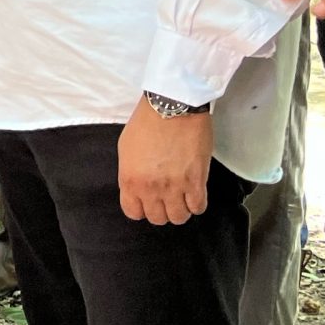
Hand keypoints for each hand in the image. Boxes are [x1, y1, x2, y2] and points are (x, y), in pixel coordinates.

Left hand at [117, 98, 212, 225]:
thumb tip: (137, 186)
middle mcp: (150, 188)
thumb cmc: (147, 122)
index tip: (149, 200)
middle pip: (157, 218)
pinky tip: (195, 192)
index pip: (133, 212)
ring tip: (183, 196)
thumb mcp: (126, 149)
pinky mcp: (196, 182)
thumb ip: (131, 173)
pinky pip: (198, 207)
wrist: (172, 106)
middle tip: (168, 197)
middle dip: (162, 209)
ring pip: (179, 217)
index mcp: (129, 180)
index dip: (142, 208)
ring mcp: (174, 187)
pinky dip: (197, 203)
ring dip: (181, 209)